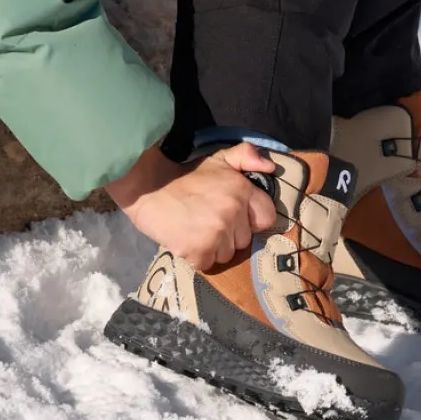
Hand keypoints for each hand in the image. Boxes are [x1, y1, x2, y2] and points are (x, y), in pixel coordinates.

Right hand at [106, 141, 276, 270]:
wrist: (149, 188)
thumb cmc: (187, 175)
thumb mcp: (219, 158)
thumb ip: (247, 155)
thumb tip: (271, 168)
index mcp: (242, 190)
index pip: (266, 217)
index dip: (252, 218)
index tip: (236, 215)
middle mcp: (233, 213)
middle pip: (245, 239)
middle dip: (231, 233)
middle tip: (209, 219)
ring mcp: (216, 234)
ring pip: (227, 254)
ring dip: (214, 247)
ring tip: (197, 229)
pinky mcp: (199, 252)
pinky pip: (208, 263)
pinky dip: (197, 256)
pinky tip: (187, 239)